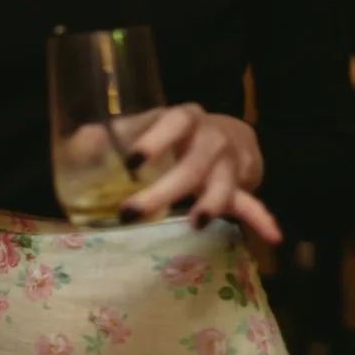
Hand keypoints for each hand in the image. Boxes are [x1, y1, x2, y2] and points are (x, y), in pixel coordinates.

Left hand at [117, 104, 280, 244]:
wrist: (228, 134)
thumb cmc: (174, 133)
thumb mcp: (148, 125)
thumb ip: (115, 134)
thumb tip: (81, 141)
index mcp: (185, 118)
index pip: (174, 121)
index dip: (155, 138)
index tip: (133, 161)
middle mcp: (211, 137)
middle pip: (193, 162)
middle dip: (166, 189)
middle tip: (134, 213)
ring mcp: (229, 162)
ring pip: (223, 183)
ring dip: (212, 202)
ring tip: (197, 223)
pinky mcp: (241, 186)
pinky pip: (251, 202)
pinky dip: (262, 218)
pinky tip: (273, 236)